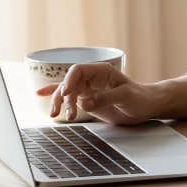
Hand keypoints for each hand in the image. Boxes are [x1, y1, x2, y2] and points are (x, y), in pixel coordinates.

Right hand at [36, 62, 161, 125]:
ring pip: (66, 92)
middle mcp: (92, 78)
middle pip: (68, 82)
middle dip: (63, 96)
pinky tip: (40, 94)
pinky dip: (55, 96)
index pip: (78, 70)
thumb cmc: (140, 98)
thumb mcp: (126, 97)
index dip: (69, 80)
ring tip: (56, 115)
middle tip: (63, 112)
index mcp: (101, 71)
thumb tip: (84, 103)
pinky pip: (68, 97)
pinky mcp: (87, 100)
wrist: (146, 107)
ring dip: (59, 102)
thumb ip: (106, 98)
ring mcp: (88, 89)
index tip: (67, 92)